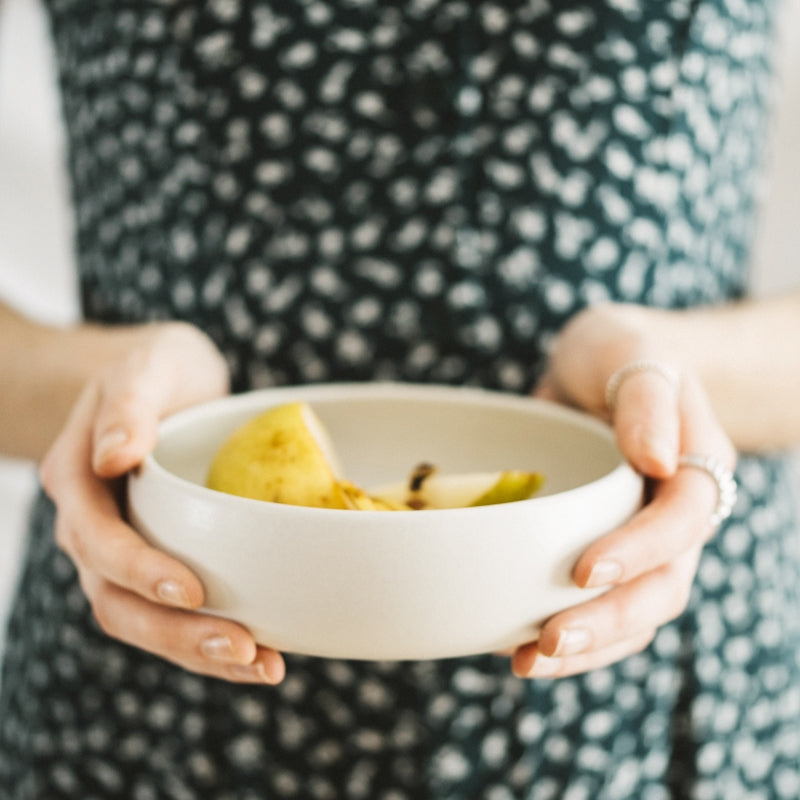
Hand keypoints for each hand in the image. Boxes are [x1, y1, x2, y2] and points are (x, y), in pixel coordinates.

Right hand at [40, 322, 285, 683]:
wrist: (162, 381)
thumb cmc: (155, 367)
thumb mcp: (146, 367)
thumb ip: (128, 407)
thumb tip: (114, 457)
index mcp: (78, 481)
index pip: (98, 540)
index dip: (140, 571)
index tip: (194, 590)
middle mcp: (93, 526)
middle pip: (117, 600)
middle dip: (177, 633)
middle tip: (245, 649)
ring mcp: (124, 548)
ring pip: (144, 619)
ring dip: (198, 650)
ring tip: (263, 664)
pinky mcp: (160, 557)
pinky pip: (175, 609)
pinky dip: (212, 634)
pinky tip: (262, 649)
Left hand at [512, 304, 735, 678]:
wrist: (600, 367)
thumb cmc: (617, 353)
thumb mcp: (629, 352)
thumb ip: (647, 398)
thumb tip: (654, 461)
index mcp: (696, 466)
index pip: (683, 521)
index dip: (640, 552)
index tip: (584, 570)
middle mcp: (676, 515)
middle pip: (663, 587)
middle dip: (608, 622)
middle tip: (546, 643)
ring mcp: (640, 539)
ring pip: (633, 612)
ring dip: (586, 645)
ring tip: (526, 663)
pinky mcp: (602, 549)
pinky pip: (596, 602)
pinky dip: (562, 627)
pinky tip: (513, 642)